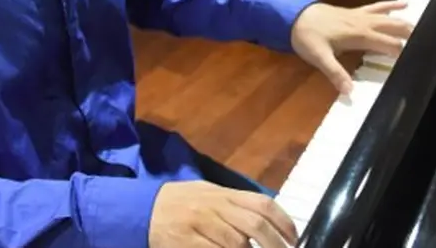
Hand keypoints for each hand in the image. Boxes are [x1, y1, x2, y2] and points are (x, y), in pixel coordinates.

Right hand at [149, 180, 297, 247]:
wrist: (141, 210)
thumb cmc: (180, 203)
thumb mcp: (208, 194)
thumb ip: (235, 204)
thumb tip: (266, 217)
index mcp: (223, 193)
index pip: (262, 203)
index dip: (283, 222)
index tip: (294, 239)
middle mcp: (214, 205)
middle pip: (254, 224)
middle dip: (274, 244)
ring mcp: (199, 224)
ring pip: (236, 242)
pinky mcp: (185, 242)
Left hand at [290, 0, 411, 94]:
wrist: (293, 16)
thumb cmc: (307, 37)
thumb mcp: (319, 58)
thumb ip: (336, 73)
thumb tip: (350, 91)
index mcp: (360, 36)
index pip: (389, 44)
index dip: (403, 52)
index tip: (418, 60)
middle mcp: (364, 23)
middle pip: (394, 27)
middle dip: (410, 34)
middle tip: (428, 44)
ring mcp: (361, 15)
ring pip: (389, 17)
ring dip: (405, 21)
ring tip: (423, 28)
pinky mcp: (356, 12)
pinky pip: (377, 7)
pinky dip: (391, 5)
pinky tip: (403, 3)